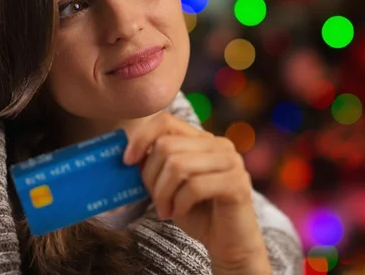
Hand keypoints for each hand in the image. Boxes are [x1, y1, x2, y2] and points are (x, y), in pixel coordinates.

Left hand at [123, 112, 270, 271]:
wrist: (228, 243)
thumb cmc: (196, 212)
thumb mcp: (168, 185)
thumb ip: (154, 165)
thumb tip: (128, 153)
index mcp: (203, 139)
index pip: (166, 121)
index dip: (141, 138)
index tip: (127, 161)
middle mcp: (219, 144)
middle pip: (166, 146)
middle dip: (151, 177)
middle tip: (156, 200)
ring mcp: (231, 161)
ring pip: (178, 165)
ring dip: (163, 194)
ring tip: (166, 210)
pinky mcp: (237, 183)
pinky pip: (194, 186)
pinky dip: (180, 203)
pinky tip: (181, 212)